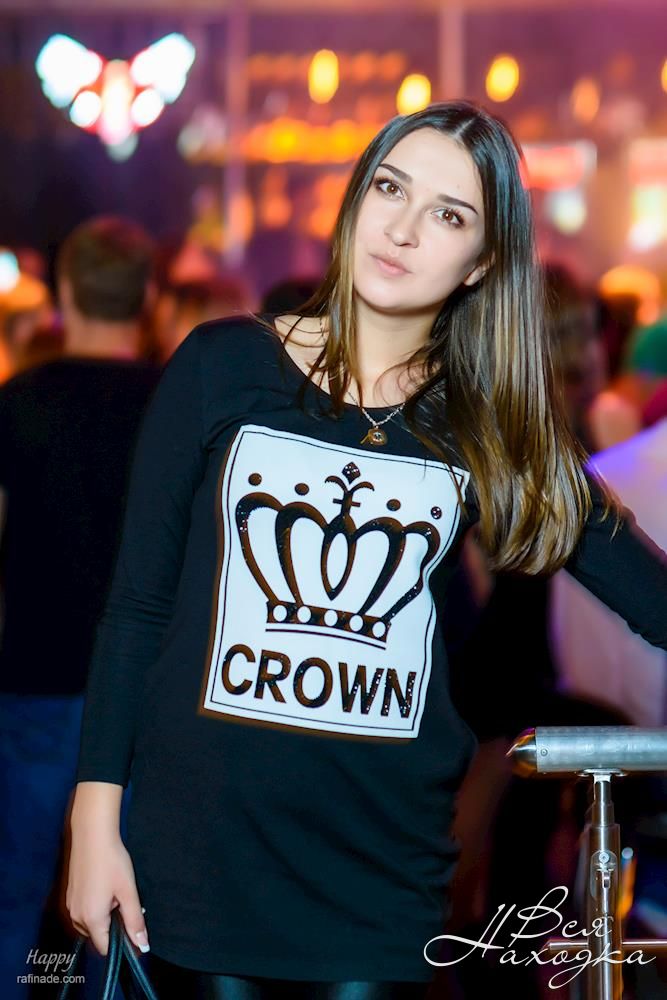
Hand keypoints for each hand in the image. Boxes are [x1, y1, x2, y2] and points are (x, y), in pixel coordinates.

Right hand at [66, 829, 148, 957]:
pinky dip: (95, 907)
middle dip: (112, 926)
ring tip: (115, 892)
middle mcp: (76, 917)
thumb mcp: (128, 891)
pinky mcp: (69, 895)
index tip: (133, 926)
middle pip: (97, 936)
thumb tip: (142, 945)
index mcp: (90, 919)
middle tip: (124, 901)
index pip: (105, 948)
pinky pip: (84, 912)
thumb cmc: (112, 861)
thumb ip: (134, 921)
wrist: (92, 834)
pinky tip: (104, 886)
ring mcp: (70, 906)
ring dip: (104, 916)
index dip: (121, 943)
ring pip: (90, 924)